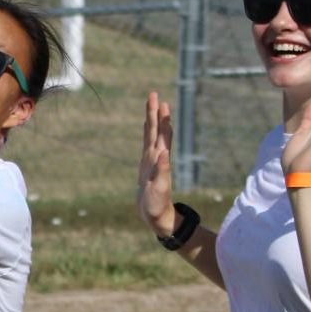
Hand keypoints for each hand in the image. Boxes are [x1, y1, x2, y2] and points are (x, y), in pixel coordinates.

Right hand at [138, 91, 175, 235]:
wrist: (157, 217)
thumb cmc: (158, 205)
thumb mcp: (159, 189)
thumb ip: (162, 171)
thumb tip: (164, 153)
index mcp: (160, 160)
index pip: (161, 134)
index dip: (161, 118)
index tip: (161, 101)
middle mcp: (157, 157)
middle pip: (156, 130)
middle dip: (155, 112)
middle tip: (154, 94)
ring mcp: (152, 161)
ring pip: (151, 136)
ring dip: (152, 121)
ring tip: (152, 105)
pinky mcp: (146, 167)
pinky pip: (146, 145)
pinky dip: (146, 134)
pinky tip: (146, 129)